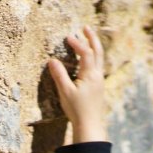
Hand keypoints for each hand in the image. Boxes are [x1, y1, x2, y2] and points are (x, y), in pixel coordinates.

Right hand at [48, 27, 108, 143]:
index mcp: (90, 75)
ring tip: (88, 39)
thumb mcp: (65, 92)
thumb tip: (52, 60)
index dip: (77, 43)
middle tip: (85, 28)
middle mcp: (98, 75)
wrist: (90, 125)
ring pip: (100, 59)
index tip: (68, 37)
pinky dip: (94, 57)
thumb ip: (59, 75)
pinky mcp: (98, 87)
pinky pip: (98, 66)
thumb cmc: (77, 109)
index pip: (85, 53)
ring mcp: (99, 81)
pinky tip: (88, 59)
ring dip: (94, 46)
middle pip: (98, 51)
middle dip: (92, 38)